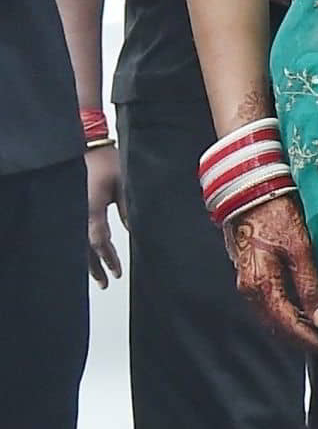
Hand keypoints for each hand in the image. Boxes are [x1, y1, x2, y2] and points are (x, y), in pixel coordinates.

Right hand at [86, 144, 125, 288]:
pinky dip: (81, 248)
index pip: (99, 242)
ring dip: (87, 261)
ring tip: (97, 277)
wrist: (88, 145)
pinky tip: (86, 256)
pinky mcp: (71, 208)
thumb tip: (135, 230)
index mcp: (91, 209)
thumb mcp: (123, 183)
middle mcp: (78, 214)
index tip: (117, 272)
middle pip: (85, 249)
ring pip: (76, 244)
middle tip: (105, 283)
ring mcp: (72, 212)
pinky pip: (74, 234)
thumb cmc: (106, 162)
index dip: (108, 259)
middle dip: (95, 267)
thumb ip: (129, 208)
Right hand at [225, 192, 317, 356]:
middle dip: (305, 339)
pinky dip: (289, 311)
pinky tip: (306, 309)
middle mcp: (250, 290)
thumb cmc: (276, 211)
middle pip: (279, 326)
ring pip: (275, 315)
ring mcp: (248, 282)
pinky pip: (272, 302)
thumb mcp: (299, 245)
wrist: (250, 187)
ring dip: (297, 327)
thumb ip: (310, 284)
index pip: (288, 326)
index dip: (311, 342)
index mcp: (260, 286)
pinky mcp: (252, 272)